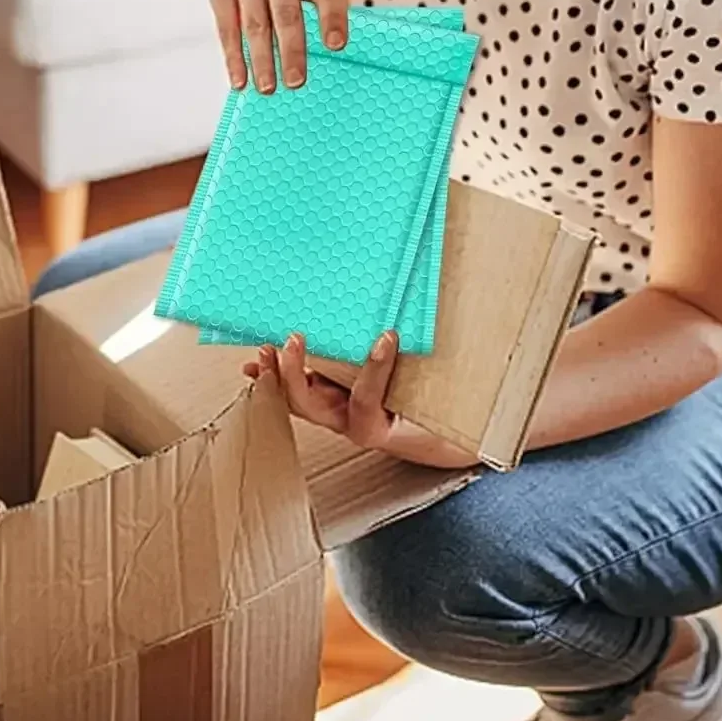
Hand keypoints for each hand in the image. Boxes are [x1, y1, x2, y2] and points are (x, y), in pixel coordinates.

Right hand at [209, 0, 347, 93]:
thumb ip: (329, 13)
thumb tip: (334, 54)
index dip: (332, 17)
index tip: (336, 47)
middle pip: (286, 10)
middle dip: (292, 49)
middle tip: (296, 82)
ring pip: (255, 23)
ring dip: (261, 60)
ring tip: (268, 88)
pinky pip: (227, 28)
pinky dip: (234, 58)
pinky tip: (240, 81)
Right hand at [244, 331, 478, 468]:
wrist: (468, 432)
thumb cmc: (429, 392)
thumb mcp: (394, 361)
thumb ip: (371, 338)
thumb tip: (365, 289)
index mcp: (338, 397)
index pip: (296, 388)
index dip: (272, 374)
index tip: (253, 354)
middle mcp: (342, 414)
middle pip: (295, 399)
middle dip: (278, 372)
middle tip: (273, 343)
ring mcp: (358, 425)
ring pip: (316, 405)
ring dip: (301, 374)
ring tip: (298, 340)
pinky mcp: (381, 430)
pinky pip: (366, 396)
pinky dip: (373, 366)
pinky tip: (383, 340)